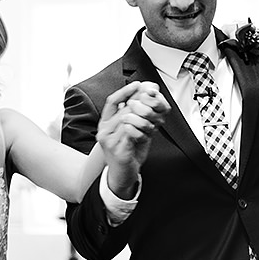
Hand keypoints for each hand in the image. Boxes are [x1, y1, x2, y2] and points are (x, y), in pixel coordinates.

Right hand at [97, 81, 166, 195]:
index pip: (111, 102)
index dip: (124, 91)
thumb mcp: (129, 130)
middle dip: (140, 101)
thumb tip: (143, 95)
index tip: (138, 84)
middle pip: (123, 109)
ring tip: (154, 115)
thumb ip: (133, 115)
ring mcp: (109, 142)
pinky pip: (131, 134)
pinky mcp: (118, 151)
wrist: (122, 175)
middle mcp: (104, 132)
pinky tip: (150, 130)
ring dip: (144, 116)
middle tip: (153, 96)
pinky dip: (142, 130)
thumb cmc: (127, 152)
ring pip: (128, 120)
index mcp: (104, 124)